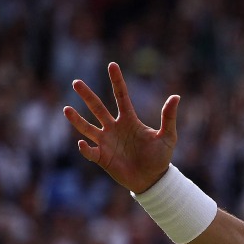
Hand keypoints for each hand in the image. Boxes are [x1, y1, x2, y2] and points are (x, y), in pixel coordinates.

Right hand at [64, 62, 178, 192]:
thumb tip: (176, 96)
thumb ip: (168, 117)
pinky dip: (85, 148)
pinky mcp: (102, 157)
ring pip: (87, 128)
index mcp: (129, 120)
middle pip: (98, 108)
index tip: (112, 64)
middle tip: (76, 82)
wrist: (152, 179)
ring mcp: (106, 142)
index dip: (117, 81)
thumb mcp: (168, 136)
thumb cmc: (160, 157)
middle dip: (87, 96)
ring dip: (77, 119)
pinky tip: (82, 143)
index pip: (121, 96)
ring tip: (67, 109)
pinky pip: (90, 151)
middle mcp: (114, 128)